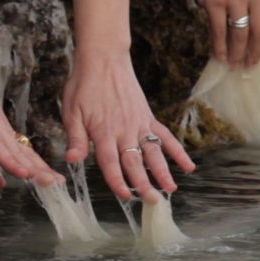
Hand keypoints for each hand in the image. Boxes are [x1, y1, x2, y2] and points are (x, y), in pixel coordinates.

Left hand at [61, 51, 194, 203]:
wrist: (103, 58)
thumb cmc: (83, 85)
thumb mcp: (71, 111)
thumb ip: (76, 138)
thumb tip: (73, 159)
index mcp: (103, 132)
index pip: (111, 163)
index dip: (117, 181)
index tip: (124, 196)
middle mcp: (124, 130)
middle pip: (135, 162)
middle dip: (143, 184)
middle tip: (152, 201)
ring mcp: (139, 124)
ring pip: (153, 152)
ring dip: (163, 172)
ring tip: (171, 190)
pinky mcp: (147, 117)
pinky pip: (165, 136)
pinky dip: (177, 151)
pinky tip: (188, 166)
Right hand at [170, 0, 259, 68]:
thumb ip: (258, 0)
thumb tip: (254, 34)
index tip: (259, 42)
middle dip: (254, 54)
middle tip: (248, 67)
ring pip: (240, 35)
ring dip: (236, 54)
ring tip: (232, 65)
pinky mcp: (214, 0)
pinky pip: (219, 31)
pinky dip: (219, 47)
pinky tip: (218, 56)